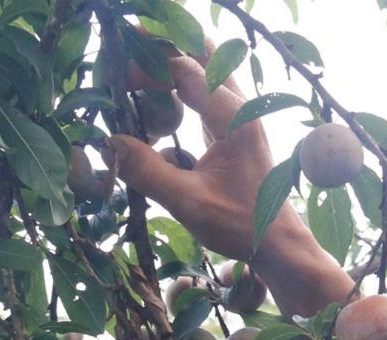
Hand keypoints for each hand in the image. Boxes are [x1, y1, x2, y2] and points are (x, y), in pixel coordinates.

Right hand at [103, 53, 282, 259]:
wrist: (278, 243)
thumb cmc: (242, 225)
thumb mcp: (189, 203)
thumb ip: (147, 171)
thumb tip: (108, 144)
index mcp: (234, 117)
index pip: (184, 68)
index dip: (145, 68)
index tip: (115, 85)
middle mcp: (240, 106)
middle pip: (199, 51)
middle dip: (161, 50)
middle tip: (125, 64)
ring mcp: (238, 114)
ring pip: (202, 67)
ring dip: (168, 68)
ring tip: (133, 84)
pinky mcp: (232, 126)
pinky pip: (202, 91)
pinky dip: (177, 90)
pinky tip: (154, 111)